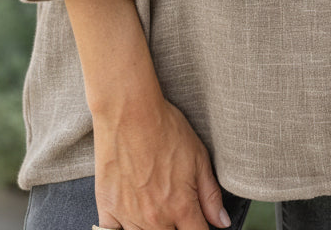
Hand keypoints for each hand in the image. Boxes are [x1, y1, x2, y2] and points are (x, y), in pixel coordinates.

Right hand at [93, 94, 230, 229]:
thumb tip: (222, 222)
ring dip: (153, 229)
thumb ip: (211, 194)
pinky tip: (129, 219)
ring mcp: (130, 216)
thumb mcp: (198, 156)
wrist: (129, 111)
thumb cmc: (163, 127)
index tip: (197, 222)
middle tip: (174, 210)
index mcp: (182, 206)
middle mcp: (156, 218)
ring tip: (154, 208)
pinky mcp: (108, 208)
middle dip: (176, 228)